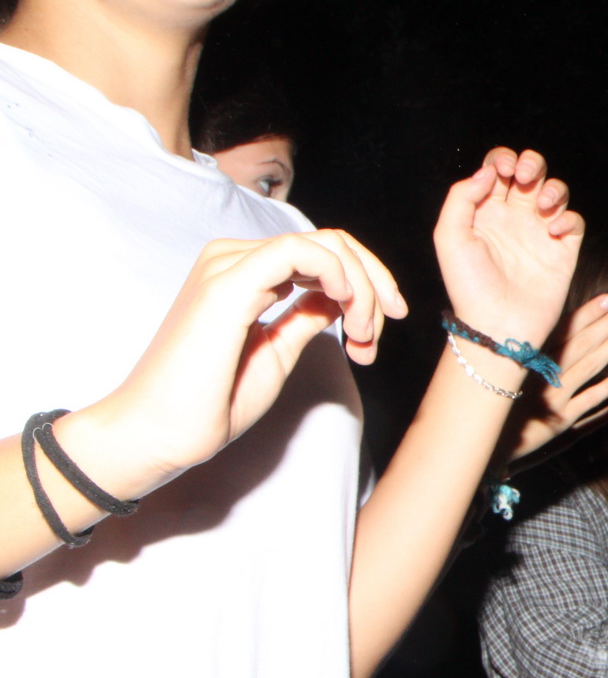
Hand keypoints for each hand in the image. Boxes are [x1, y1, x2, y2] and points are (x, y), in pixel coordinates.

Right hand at [86, 230, 405, 486]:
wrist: (160, 433)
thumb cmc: (210, 402)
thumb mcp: (277, 352)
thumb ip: (305, 318)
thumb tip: (339, 299)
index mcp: (245, 275)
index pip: (322, 254)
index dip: (366, 285)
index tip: (377, 332)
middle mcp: (235, 260)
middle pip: (331, 243)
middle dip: (374, 284)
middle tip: (378, 334)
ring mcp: (229, 266)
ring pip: (324, 245)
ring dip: (362, 289)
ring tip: (360, 340)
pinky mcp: (228, 283)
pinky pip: (300, 252)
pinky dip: (339, 276)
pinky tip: (346, 312)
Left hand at [434, 148, 583, 348]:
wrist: (497, 325)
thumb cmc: (468, 286)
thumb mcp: (449, 237)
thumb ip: (461, 196)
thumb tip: (489, 171)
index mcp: (485, 211)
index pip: (498, 169)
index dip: (503, 160)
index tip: (503, 170)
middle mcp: (514, 218)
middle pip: (531, 172)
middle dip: (532, 164)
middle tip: (524, 177)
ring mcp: (540, 233)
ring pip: (556, 191)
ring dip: (553, 188)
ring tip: (542, 207)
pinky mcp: (563, 251)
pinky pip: (574, 221)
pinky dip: (568, 219)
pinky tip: (553, 232)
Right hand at [502, 292, 607, 469]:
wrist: (476, 441)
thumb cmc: (485, 403)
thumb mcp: (500, 373)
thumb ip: (522, 353)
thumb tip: (538, 329)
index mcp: (526, 358)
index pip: (563, 329)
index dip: (588, 312)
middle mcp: (540, 374)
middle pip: (580, 343)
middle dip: (607, 323)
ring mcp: (551, 398)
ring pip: (587, 367)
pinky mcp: (558, 422)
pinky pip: (587, 402)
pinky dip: (606, 389)